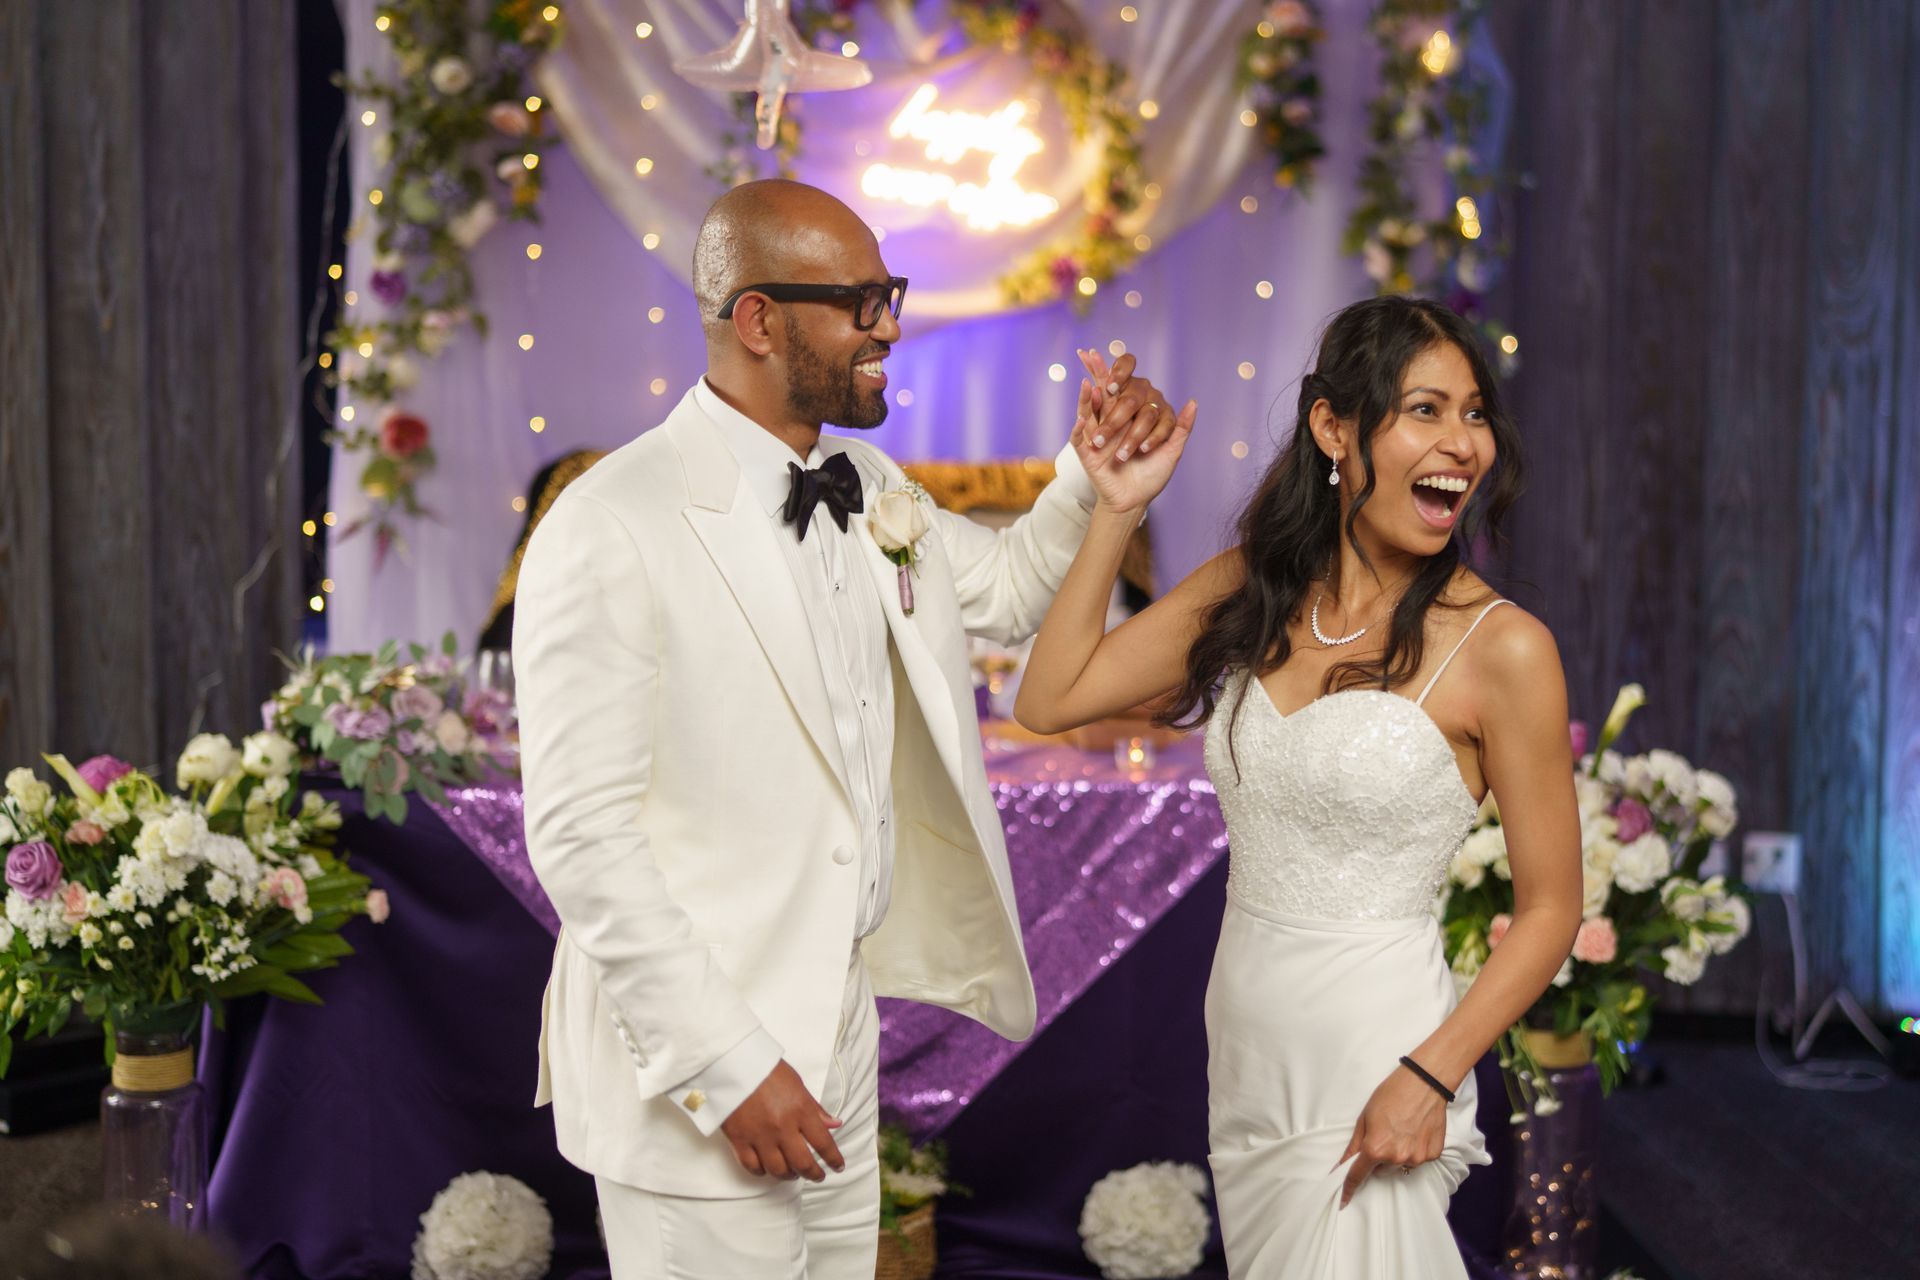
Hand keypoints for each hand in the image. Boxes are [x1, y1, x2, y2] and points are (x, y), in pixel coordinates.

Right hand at [719, 1059, 844, 1181]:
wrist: (732, 1063)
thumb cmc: (766, 1069)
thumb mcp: (797, 1084)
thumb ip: (815, 1108)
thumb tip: (834, 1124)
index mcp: (800, 1110)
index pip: (823, 1143)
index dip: (833, 1159)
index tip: (838, 1166)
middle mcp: (782, 1127)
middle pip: (802, 1163)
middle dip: (813, 1174)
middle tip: (817, 1175)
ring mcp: (760, 1136)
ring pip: (778, 1170)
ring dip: (789, 1175)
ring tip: (793, 1173)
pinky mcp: (739, 1140)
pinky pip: (753, 1167)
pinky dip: (762, 1172)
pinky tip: (767, 1169)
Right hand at [1070, 348, 1194, 513]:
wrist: (1135, 499)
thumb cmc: (1152, 475)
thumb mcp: (1172, 451)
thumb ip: (1181, 427)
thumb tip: (1193, 402)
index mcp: (1132, 417)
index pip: (1125, 391)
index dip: (1119, 374)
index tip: (1119, 364)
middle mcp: (1113, 422)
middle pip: (1104, 393)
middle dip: (1099, 375)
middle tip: (1093, 357)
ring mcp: (1098, 435)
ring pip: (1090, 410)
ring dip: (1087, 396)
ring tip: (1087, 380)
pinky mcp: (1087, 451)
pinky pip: (1079, 437)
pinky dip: (1079, 427)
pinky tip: (1080, 417)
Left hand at [1336, 1064, 1447, 1207]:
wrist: (1424, 1083)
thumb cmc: (1391, 1095)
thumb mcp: (1364, 1118)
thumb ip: (1354, 1146)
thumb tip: (1342, 1166)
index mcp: (1376, 1149)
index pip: (1357, 1175)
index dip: (1348, 1188)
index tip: (1343, 1201)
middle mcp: (1397, 1158)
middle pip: (1380, 1168)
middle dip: (1378, 1156)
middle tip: (1384, 1133)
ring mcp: (1416, 1158)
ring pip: (1399, 1163)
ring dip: (1397, 1152)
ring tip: (1402, 1128)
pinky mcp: (1432, 1154)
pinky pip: (1417, 1158)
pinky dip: (1414, 1148)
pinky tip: (1416, 1130)